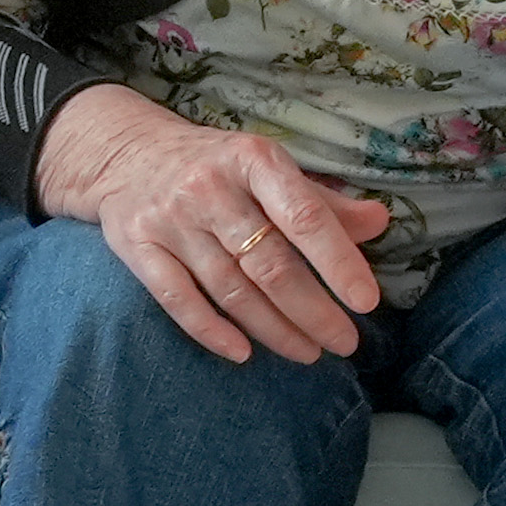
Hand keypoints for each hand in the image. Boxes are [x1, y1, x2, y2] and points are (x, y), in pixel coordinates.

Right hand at [37, 83, 389, 365]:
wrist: (124, 152)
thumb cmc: (215, 164)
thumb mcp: (268, 166)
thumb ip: (322, 201)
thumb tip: (380, 222)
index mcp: (253, 160)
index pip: (304, 216)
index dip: (338, 262)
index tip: (366, 302)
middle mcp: (209, 188)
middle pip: (269, 264)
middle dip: (313, 311)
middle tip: (344, 342)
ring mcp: (170, 220)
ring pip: (230, 289)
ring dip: (273, 329)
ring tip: (308, 352)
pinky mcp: (136, 246)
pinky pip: (178, 300)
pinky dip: (211, 331)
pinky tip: (243, 353)